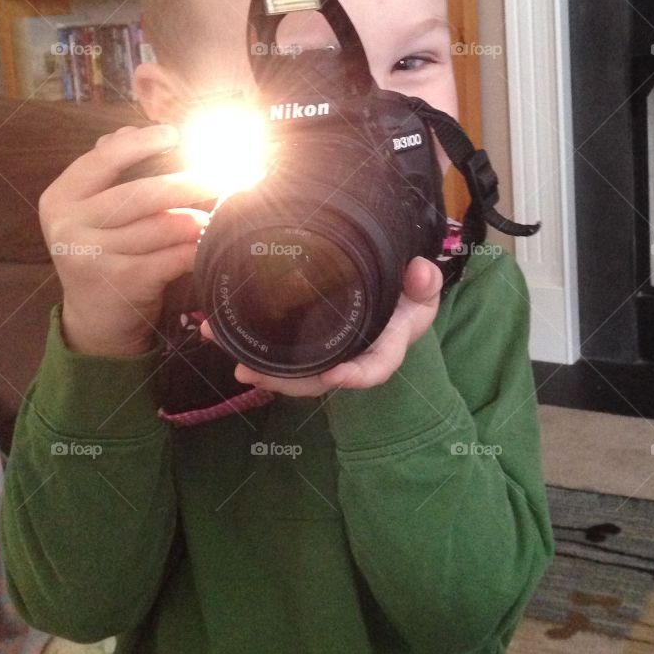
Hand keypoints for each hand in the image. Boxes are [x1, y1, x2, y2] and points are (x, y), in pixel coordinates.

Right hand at [40, 124, 215, 357]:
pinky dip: (198, 249)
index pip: (102, 159)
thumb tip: (135, 129)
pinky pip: (174, 256)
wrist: (96, 320)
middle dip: (189, 182)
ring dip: (199, 220)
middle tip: (225, 173)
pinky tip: (212, 244)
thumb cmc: (105, 253)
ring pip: (164, 226)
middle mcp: (70, 226)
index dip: (139, 144)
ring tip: (218, 216)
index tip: (174, 133)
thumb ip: (111, 171)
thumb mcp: (94, 212)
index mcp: (62, 198)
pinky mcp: (122, 283)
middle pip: (142, 194)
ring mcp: (93, 256)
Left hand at [200, 255, 443, 397]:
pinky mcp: (309, 343)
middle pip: (321, 379)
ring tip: (233, 359)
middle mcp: (354, 357)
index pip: (375, 367)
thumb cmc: (409, 294)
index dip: (356, 375)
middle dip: (286, 380)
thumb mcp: (424, 286)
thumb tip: (420, 273)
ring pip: (298, 372)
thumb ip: (426, 281)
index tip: (334, 375)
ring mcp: (330, 353)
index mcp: (385, 346)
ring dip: (263, 369)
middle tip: (251, 372)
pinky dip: (256, 349)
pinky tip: (227, 339)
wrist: (394, 294)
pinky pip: (285, 355)